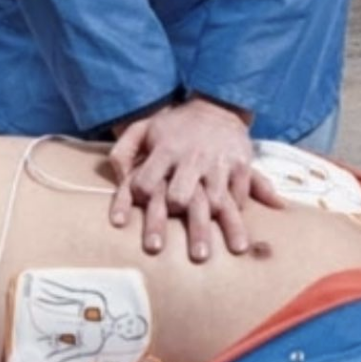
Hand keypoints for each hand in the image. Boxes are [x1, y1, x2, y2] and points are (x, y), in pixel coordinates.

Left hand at [108, 98, 281, 260]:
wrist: (216, 106)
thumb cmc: (174, 126)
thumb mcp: (143, 129)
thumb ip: (122, 152)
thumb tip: (119, 180)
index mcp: (165, 149)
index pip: (146, 184)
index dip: (140, 200)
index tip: (139, 214)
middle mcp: (192, 158)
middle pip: (181, 198)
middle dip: (173, 223)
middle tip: (168, 246)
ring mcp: (218, 163)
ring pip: (216, 202)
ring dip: (209, 230)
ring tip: (204, 255)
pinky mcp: (241, 165)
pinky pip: (239, 195)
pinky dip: (235, 214)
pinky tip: (232, 234)